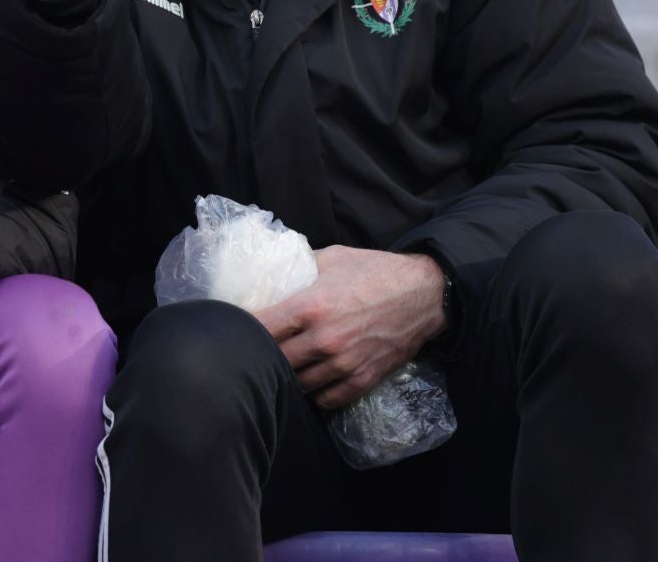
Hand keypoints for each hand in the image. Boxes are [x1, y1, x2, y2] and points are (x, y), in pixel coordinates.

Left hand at [256, 248, 446, 409]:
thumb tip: (271, 272)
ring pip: (298, 384)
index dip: (242, 330)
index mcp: (312, 307)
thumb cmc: (376, 271)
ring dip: (287, 376)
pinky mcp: (362, 379)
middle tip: (255, 352)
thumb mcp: (332, 258)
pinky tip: (310, 380)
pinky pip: (326, 399)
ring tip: (281, 366)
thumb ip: (299, 268)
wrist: (424, 294)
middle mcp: (325, 339)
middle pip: (275, 361)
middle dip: (262, 356)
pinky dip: (314, 393)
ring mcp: (344, 363)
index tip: (233, 329)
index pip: (261, 328)